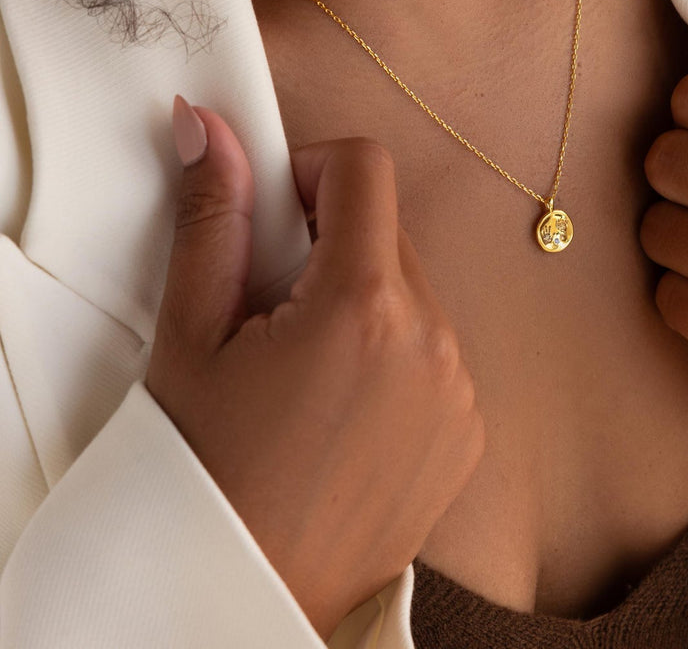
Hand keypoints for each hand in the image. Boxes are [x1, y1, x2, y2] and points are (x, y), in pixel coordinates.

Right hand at [146, 99, 484, 637]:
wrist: (243, 588)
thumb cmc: (205, 472)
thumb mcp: (191, 336)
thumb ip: (212, 217)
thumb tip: (209, 126)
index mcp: (366, 305)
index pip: (366, 168)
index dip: (312, 170)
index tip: (275, 213)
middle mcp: (433, 340)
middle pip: (387, 232)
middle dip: (330, 244)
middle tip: (273, 306)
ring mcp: (460, 389)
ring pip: (413, 291)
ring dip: (363, 301)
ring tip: (305, 368)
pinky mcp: (470, 428)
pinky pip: (435, 351)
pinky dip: (394, 355)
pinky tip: (343, 409)